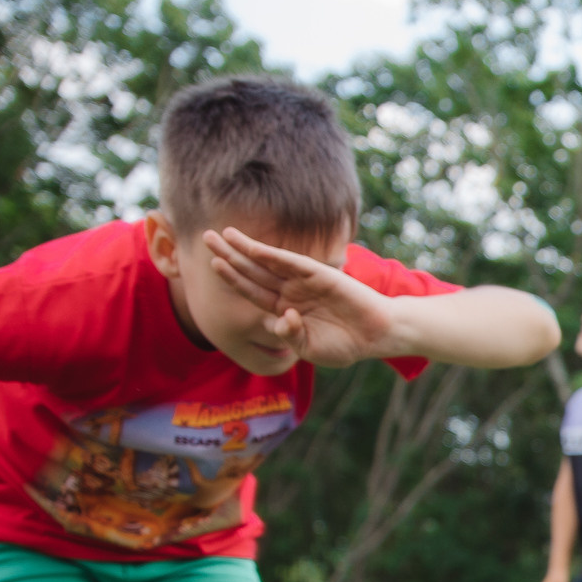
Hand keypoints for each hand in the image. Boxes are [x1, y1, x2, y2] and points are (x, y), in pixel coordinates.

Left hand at [202, 228, 400, 368]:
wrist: (376, 336)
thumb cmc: (345, 345)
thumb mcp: (310, 348)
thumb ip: (291, 335)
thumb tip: (281, 317)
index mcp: (284, 309)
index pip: (251, 291)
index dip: (232, 278)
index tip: (212, 265)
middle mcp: (290, 291)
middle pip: (253, 271)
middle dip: (229, 255)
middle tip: (205, 238)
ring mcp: (303, 281)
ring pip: (267, 263)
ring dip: (245, 248)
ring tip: (222, 234)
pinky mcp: (319, 275)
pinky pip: (290, 263)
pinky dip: (272, 256)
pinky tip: (253, 247)